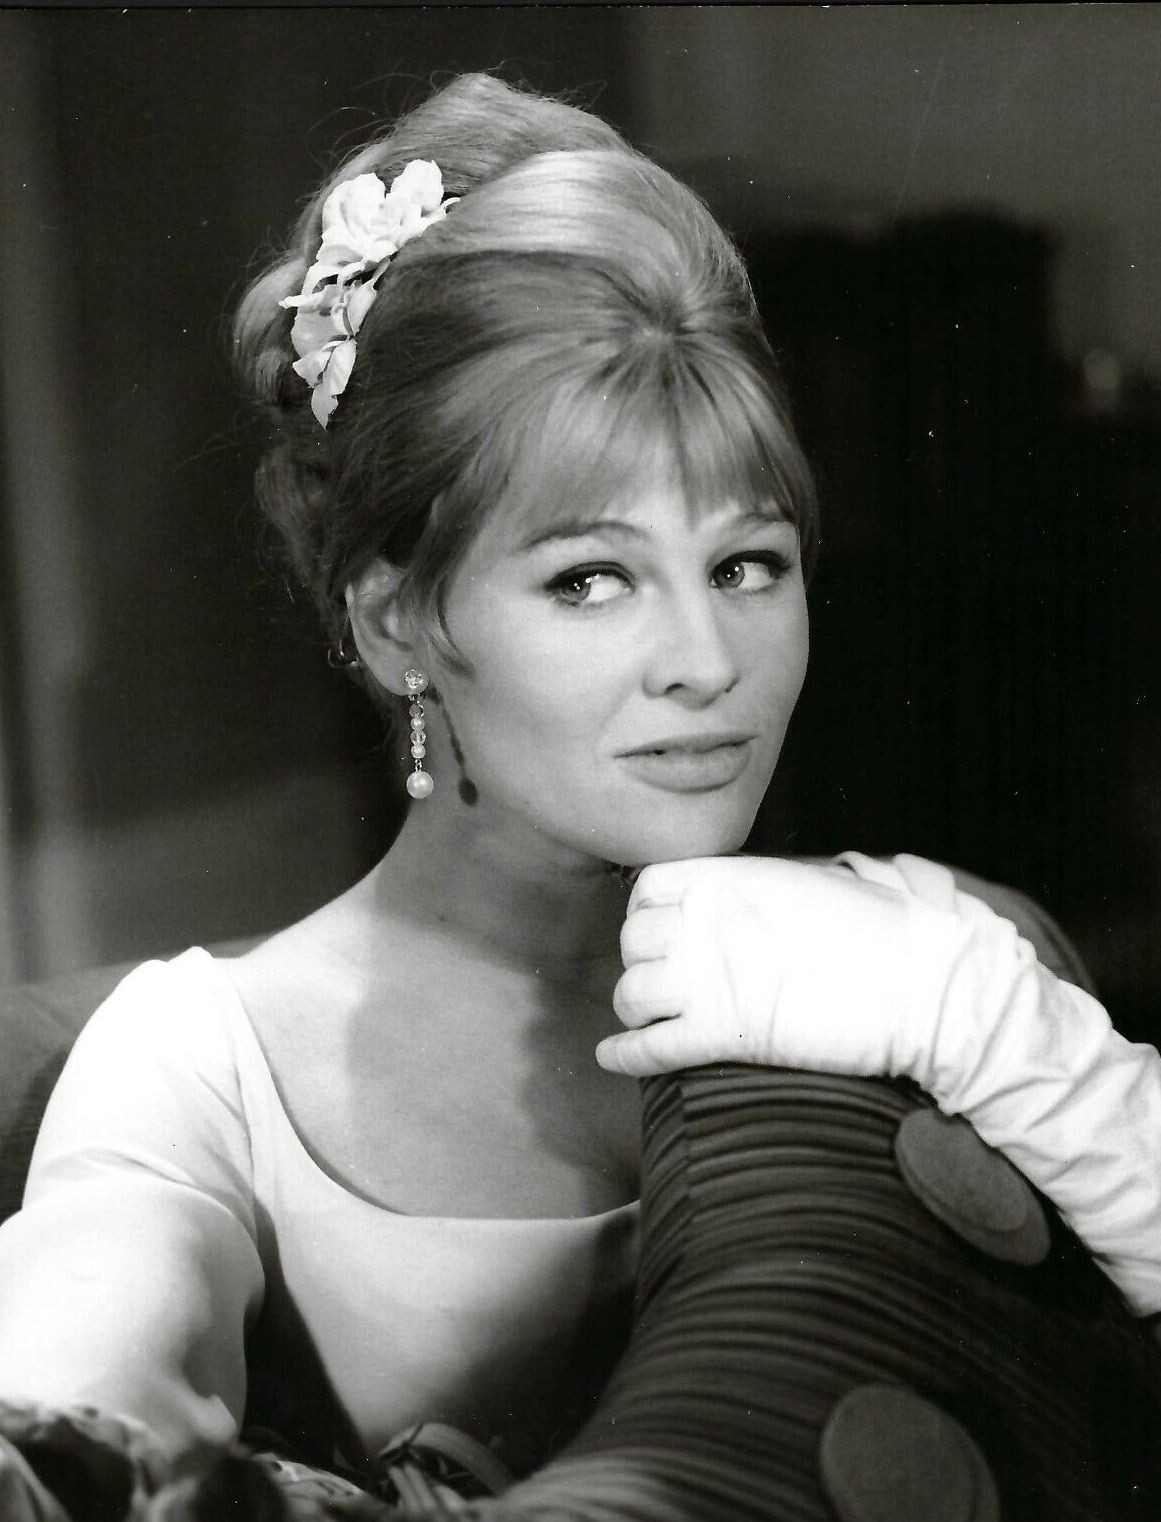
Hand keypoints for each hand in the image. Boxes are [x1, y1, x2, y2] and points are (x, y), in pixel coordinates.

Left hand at [595, 855, 960, 1079]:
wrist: (924, 987)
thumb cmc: (885, 935)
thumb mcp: (818, 884)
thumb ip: (768, 888)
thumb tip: (753, 900)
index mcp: (730, 878)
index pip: (648, 888)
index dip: (646, 912)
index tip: (660, 931)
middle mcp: (708, 922)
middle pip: (632, 942)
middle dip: (640, 961)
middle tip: (661, 979)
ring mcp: (709, 978)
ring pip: (630, 994)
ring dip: (635, 1009)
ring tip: (649, 1019)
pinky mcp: (721, 1034)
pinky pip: (647, 1047)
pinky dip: (623, 1054)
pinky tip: (612, 1056)